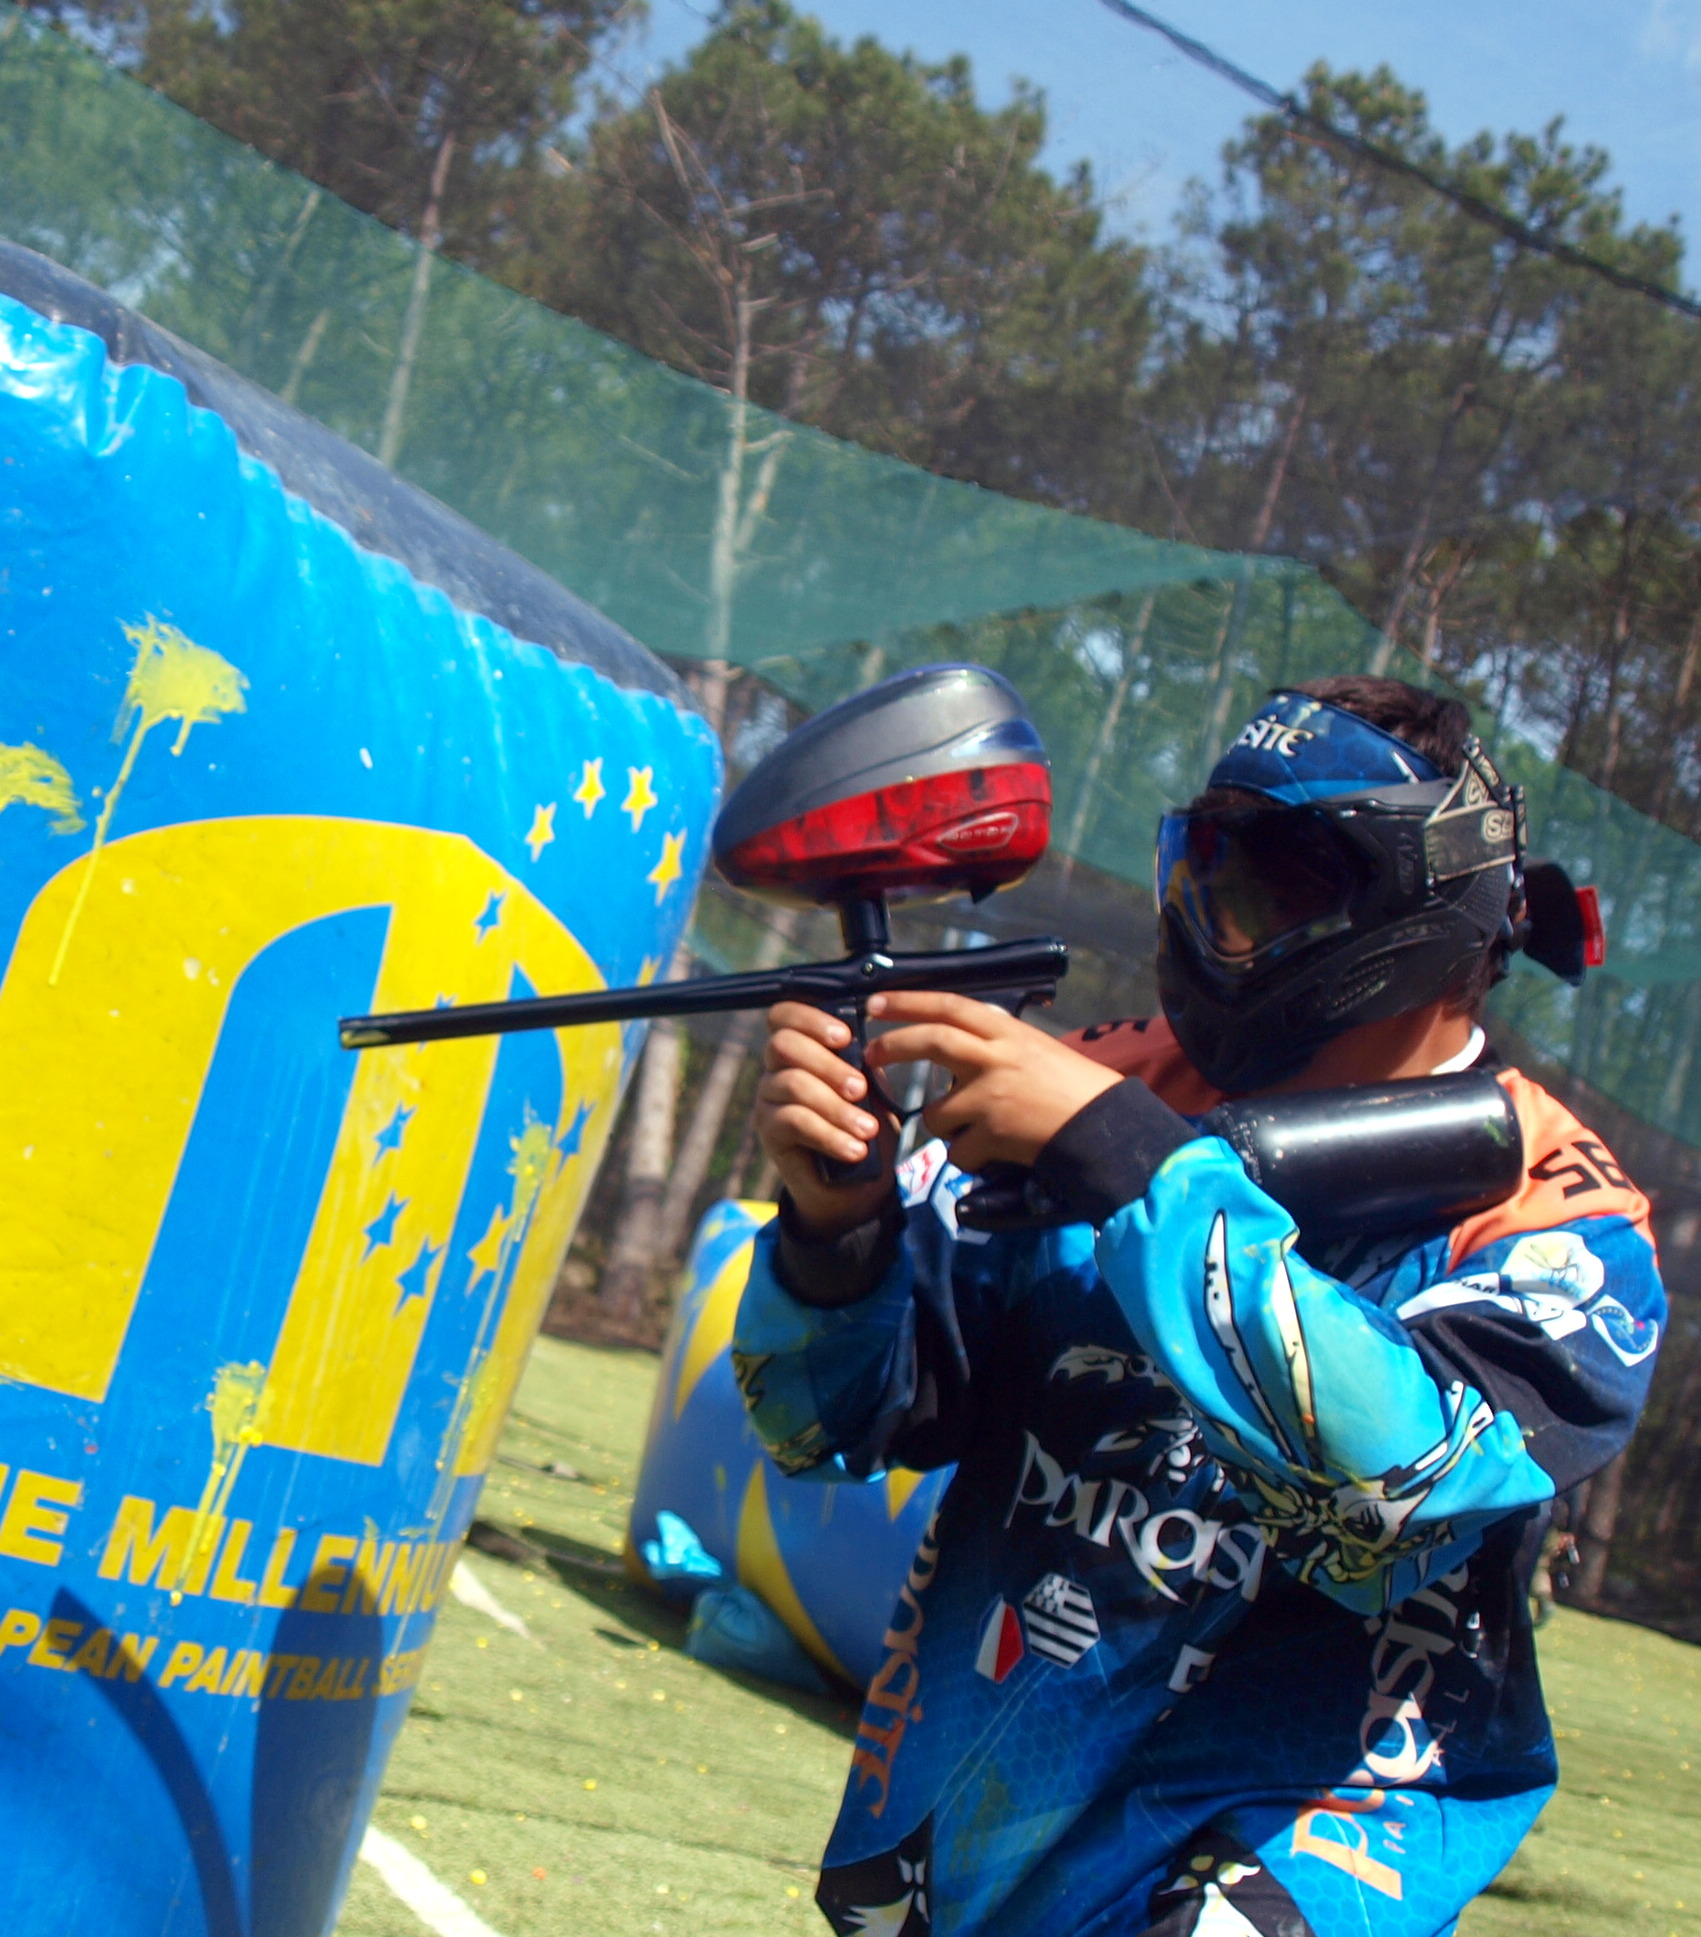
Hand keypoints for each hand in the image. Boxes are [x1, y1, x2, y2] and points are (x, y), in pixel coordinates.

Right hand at [754, 1002, 899, 1235]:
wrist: (857, 1185)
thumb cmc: (864, 1126)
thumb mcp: (872, 1089)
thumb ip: (863, 1063)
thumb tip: (868, 1043)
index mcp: (802, 1047)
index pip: (784, 1015)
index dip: (810, 1018)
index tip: (845, 1036)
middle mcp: (777, 1068)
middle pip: (783, 1044)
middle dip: (827, 1064)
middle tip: (861, 1090)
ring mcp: (769, 1099)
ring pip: (792, 1084)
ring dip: (835, 1107)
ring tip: (867, 1129)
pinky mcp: (769, 1131)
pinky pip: (792, 1121)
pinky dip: (829, 1135)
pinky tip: (854, 1149)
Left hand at [864, 991, 1120, 1173]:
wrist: (1106, 1127)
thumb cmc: (1075, 1088)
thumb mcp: (1036, 1048)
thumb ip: (997, 1041)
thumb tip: (960, 1033)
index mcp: (1008, 1033)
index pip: (949, 1006)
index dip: (908, 1003)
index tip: (876, 1003)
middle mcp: (996, 1057)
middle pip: (931, 1041)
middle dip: (893, 1046)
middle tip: (871, 1054)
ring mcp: (992, 1096)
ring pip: (937, 1113)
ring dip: (944, 1127)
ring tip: (972, 1132)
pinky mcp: (994, 1135)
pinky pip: (958, 1152)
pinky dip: (967, 1159)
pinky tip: (992, 1156)